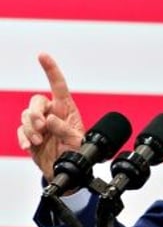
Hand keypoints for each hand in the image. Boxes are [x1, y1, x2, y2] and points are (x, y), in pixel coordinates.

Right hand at [17, 53, 84, 179]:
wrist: (66, 170)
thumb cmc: (77, 153)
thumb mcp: (78, 142)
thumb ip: (65, 130)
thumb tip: (50, 120)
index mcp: (67, 110)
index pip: (58, 86)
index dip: (51, 70)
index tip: (42, 56)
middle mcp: (52, 114)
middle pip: (36, 101)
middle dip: (35, 113)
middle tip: (42, 127)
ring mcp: (39, 125)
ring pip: (26, 115)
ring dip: (30, 128)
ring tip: (38, 141)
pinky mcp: (29, 135)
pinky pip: (20, 130)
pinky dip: (22, 137)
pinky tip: (29, 145)